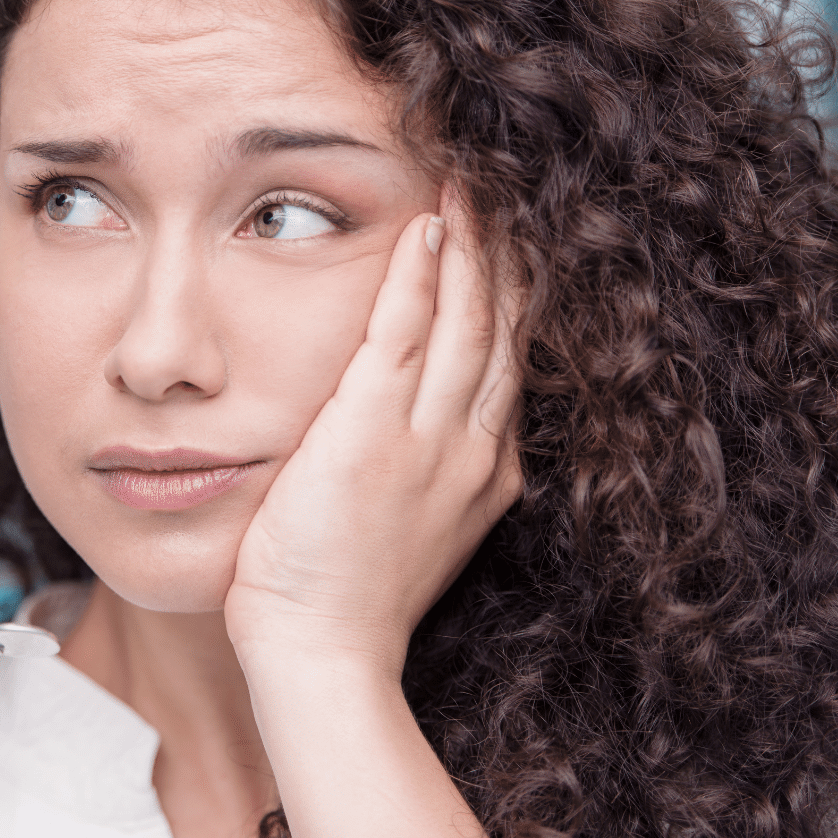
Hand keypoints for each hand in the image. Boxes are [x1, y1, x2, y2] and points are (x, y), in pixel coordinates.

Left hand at [225, 191, 521, 676]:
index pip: (507, 358)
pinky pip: (403, 333)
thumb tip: (413, 424)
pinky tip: (423, 227)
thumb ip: (424, 466)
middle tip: (503, 186)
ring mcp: (430, 440)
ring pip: (466, 319)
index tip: (512, 241)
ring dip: (470, 244)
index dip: (513, 293)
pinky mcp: (373, 434)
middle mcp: (472, 446)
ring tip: (470, 183)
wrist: (324, 654)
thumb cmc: (350, 594)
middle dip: (505, 251)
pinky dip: (418, 275)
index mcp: (484, 468)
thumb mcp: (412, 524)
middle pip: (502, 327)